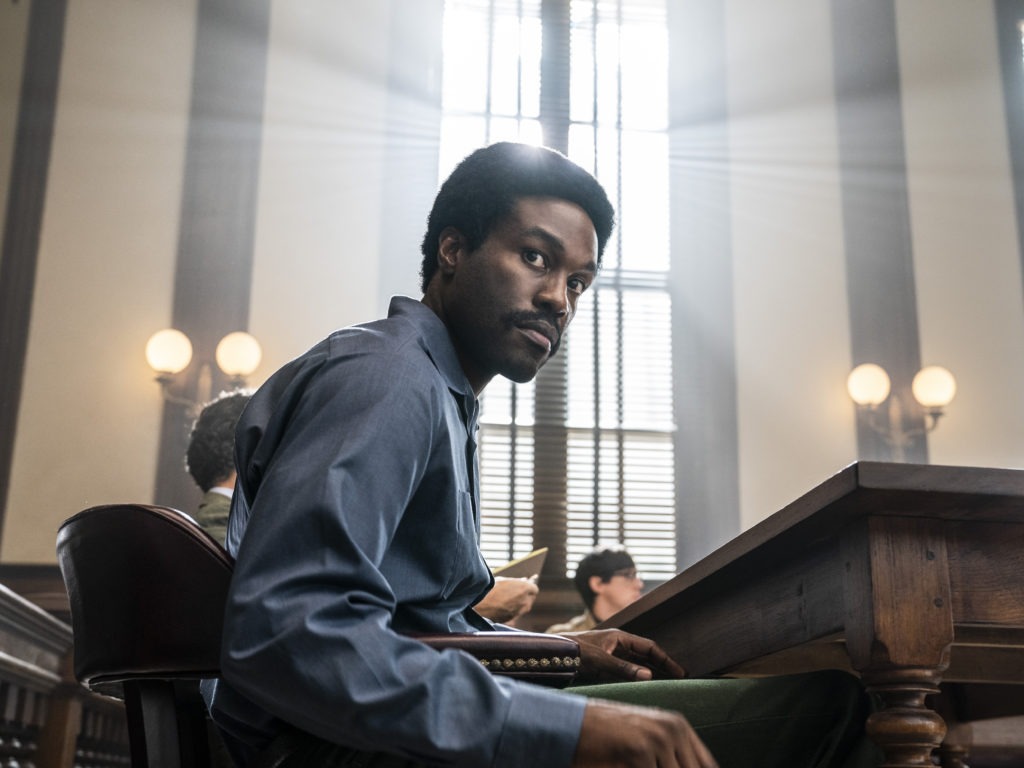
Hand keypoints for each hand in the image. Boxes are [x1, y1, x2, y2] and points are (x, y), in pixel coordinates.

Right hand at [473, 576, 538, 623]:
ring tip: (506, 599)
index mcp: (525, 589)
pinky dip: (512, 610)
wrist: (479, 605)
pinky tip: (502, 605)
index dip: (528, 587)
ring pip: (523, 607)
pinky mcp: (513, 619)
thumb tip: (524, 581)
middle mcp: (525, 601)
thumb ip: (517, 582)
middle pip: (530, 598)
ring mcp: (519, 612)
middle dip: (525, 595)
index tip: (524, 585)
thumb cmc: (490, 590)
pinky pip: (516, 613)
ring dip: (518, 603)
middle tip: (514, 591)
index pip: (534, 588)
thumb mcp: (504, 580)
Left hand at [564, 628, 685, 683]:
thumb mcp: (599, 660)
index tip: (680, 672)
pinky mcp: (605, 665)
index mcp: (620, 637)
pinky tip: (645, 686)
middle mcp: (618, 645)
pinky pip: (628, 670)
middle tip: (680, 679)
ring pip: (638, 663)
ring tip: (668, 684)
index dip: (665, 659)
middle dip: (663, 666)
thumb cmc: (574, 652)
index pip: (649, 647)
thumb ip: (623, 668)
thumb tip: (649, 675)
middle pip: (646, 655)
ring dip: (652, 672)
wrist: (552, 654)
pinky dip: (639, 677)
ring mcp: (612, 654)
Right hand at [573, 698, 716, 767]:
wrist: (572, 725)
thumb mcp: (646, 742)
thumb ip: (672, 757)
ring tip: (637, 762)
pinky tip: (625, 765)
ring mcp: (659, 738)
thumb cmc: (607, 738)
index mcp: (679, 726)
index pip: (708, 766)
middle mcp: (674, 728)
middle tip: (651, 766)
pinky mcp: (641, 750)